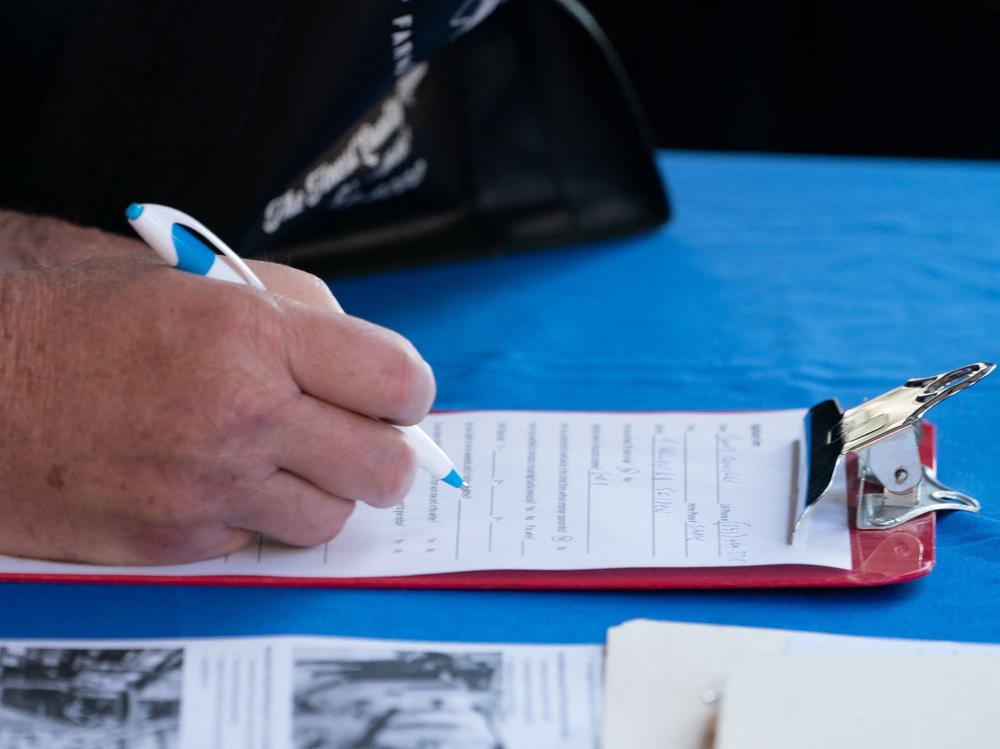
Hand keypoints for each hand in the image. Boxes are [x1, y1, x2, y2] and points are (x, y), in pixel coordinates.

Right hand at [0, 215, 434, 564]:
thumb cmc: (79, 319)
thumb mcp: (195, 277)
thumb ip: (297, 308)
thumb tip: (368, 358)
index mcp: (253, 334)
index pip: (396, 381)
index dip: (409, 391)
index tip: (397, 394)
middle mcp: (241, 416)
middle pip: (383, 466)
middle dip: (384, 451)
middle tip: (359, 435)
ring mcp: (209, 487)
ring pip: (331, 516)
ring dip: (322, 488)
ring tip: (282, 456)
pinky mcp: (177, 540)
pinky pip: (262, 541)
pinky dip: (259, 515)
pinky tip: (222, 478)